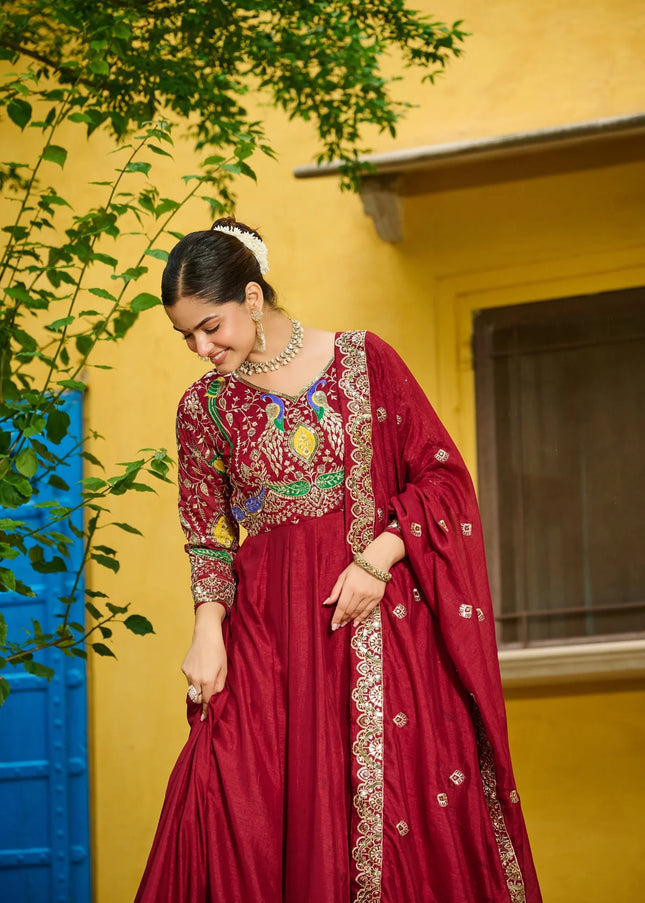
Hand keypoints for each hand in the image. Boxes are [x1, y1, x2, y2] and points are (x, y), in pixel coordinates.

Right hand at [181, 602, 226, 720]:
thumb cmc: (218, 651)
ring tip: (206, 674)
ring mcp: (188, 674)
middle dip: (202, 699)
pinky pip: (189, 679)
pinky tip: (200, 667)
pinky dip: (194, 678)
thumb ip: (219, 685)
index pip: (206, 701)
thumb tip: (214, 697)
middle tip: (207, 697)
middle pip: (198, 697)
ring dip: (198, 687)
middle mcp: (196, 679)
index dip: (206, 710)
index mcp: (208, 680)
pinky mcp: (184, 668)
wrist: (206, 635)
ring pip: (193, 688)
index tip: (204, 719)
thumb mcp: (224, 669)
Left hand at [323, 531, 405, 629]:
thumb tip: (326, 603)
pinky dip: (361, 617)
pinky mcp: (378, 597)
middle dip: (342, 620)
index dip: (336, 618)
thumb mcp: (343, 576)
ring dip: (350, 619)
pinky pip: (368, 611)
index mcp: (350, 586)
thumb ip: (335, 590)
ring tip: (344, 624)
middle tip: (337, 626)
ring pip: (358, 612)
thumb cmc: (357, 567)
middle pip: (350, 611)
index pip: (342, 606)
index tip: (333, 626)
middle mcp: (361, 593)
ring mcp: (370, 596)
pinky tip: (356, 622)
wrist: (377, 560)